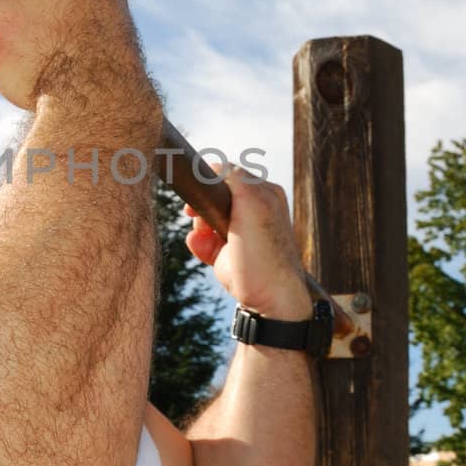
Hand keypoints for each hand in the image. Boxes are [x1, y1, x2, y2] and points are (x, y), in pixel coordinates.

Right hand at [0, 0, 149, 109]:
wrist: (98, 109)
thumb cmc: (42, 60)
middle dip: (8, 8)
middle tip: (4, 42)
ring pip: (48, 5)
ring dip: (32, 28)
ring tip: (29, 60)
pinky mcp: (119, 27)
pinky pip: (71, 27)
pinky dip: (57, 44)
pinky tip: (52, 68)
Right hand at [184, 164, 312, 319]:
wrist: (268, 300)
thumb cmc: (265, 254)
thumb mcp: (253, 205)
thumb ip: (235, 178)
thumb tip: (214, 165)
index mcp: (264, 194)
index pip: (229, 174)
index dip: (210, 181)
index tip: (198, 191)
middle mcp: (252, 211)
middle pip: (212, 197)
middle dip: (201, 207)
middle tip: (197, 217)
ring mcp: (238, 233)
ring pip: (203, 218)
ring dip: (198, 228)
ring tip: (207, 239)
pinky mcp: (226, 253)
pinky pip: (202, 240)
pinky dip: (198, 244)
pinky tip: (203, 250)